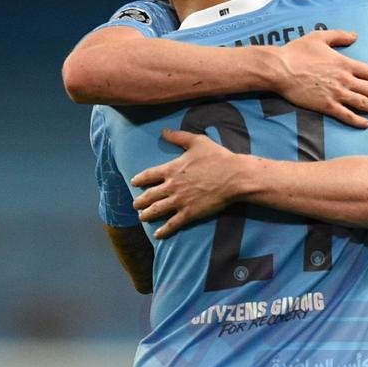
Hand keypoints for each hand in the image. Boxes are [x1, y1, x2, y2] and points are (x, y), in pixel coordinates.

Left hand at [131, 129, 248, 238]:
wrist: (234, 177)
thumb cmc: (217, 158)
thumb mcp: (197, 141)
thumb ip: (179, 136)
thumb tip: (164, 131)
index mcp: (172, 169)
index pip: (149, 175)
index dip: (139, 179)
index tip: (134, 183)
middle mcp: (172, 186)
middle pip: (149, 195)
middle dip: (140, 201)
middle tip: (135, 205)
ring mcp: (180, 201)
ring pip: (157, 210)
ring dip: (147, 214)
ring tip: (142, 217)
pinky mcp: (190, 213)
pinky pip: (172, 223)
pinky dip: (163, 230)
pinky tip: (157, 234)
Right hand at [272, 30, 367, 128]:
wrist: (281, 69)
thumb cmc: (297, 51)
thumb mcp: (319, 37)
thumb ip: (339, 36)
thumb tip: (355, 35)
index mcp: (344, 63)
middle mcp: (345, 79)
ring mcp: (337, 94)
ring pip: (362, 103)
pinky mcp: (327, 106)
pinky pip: (347, 115)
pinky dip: (358, 121)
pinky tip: (366, 124)